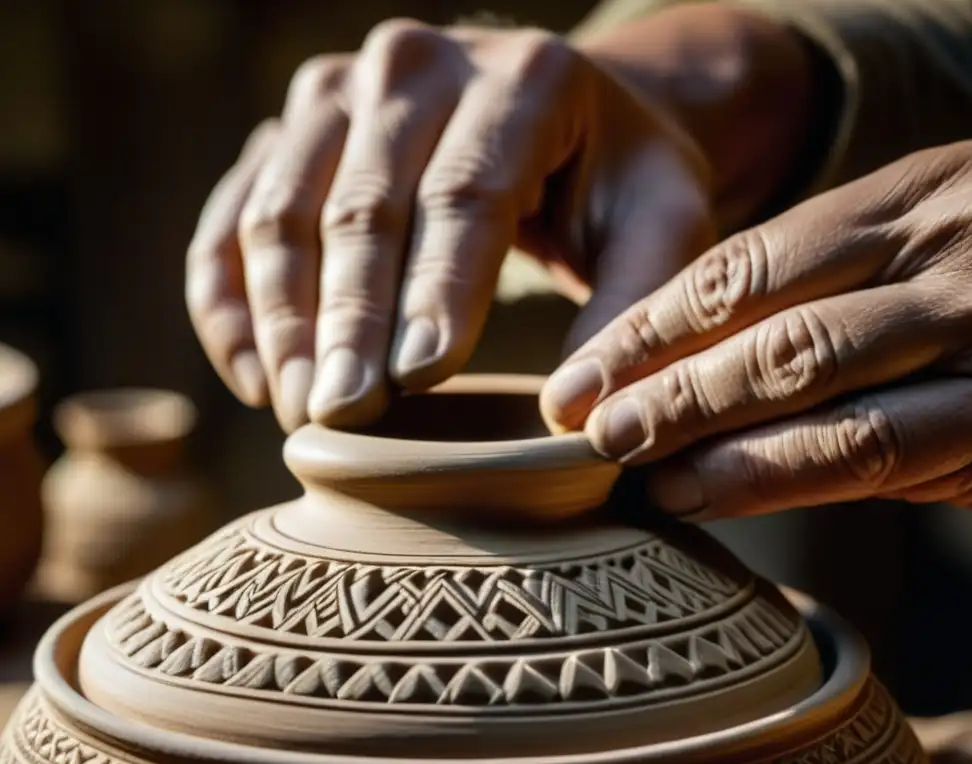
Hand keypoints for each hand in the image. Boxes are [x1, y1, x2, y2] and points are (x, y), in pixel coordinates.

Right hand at [185, 18, 713, 431]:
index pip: (467, 192)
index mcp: (523, 76)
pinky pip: (235, 217)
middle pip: (362, 204)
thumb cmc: (615, 178)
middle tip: (343, 412)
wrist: (559, 112)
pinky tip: (256, 375)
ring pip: (281, 209)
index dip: (439, 288)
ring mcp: (337, 93)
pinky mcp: (290, 135)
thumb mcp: (663, 224)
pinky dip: (230, 297)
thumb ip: (633, 304)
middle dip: (349, 320)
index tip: (418, 379)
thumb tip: (571, 413)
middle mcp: (413, 65)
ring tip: (301, 410)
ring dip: (282, 317)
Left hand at [541, 141, 971, 518]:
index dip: (651, 317)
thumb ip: (820, 299)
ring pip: (800, 369)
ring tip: (617, 452)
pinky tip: (697, 493)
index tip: (581, 364)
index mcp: (928, 188)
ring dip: (691, 417)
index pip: (750, 255)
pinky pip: (861, 444)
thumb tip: (671, 361)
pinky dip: (765, 472)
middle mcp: (965, 237)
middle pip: (761, 307)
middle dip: (651, 367)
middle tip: (574, 413)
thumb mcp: (924, 278)